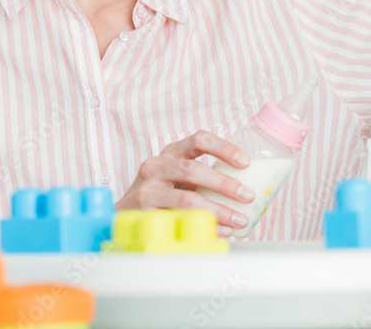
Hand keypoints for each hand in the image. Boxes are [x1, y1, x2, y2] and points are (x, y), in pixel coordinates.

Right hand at [116, 130, 254, 234]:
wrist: (122, 215)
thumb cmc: (162, 195)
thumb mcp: (179, 178)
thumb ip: (206, 180)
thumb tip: (249, 194)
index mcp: (171, 152)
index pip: (199, 139)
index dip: (224, 148)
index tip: (245, 162)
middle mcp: (156, 165)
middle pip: (193, 170)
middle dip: (224, 184)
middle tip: (248, 196)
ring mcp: (147, 188)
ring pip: (186, 198)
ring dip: (217, 210)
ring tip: (238, 220)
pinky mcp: (142, 212)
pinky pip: (177, 219)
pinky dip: (202, 226)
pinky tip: (218, 232)